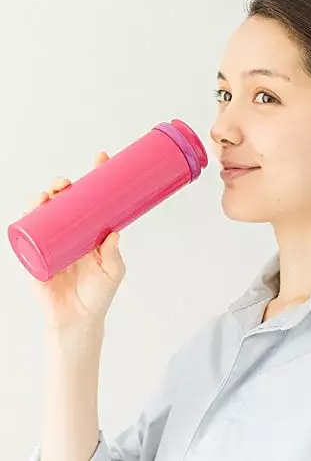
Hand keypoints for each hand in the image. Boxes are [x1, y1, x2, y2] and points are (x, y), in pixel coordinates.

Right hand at [27, 152, 125, 329]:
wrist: (77, 320)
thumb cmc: (97, 295)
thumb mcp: (112, 272)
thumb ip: (113, 255)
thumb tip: (114, 233)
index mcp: (90, 233)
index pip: (91, 200)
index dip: (94, 179)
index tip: (101, 159)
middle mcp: (70, 233)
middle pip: (63, 202)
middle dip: (63, 186)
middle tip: (67, 183)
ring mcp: (52, 242)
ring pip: (44, 213)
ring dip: (43, 199)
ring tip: (50, 194)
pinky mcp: (35, 256)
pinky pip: (27, 234)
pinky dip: (26, 220)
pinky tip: (31, 210)